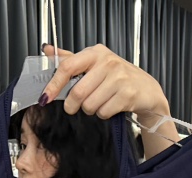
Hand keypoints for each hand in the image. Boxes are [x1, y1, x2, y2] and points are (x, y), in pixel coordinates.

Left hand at [40, 44, 170, 123]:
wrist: (146, 89)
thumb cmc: (117, 77)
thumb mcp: (94, 64)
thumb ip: (71, 59)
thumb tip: (48, 50)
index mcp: (95, 53)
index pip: (67, 66)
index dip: (54, 84)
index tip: (45, 97)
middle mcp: (108, 62)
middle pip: (78, 92)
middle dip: (73, 105)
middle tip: (75, 107)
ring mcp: (119, 78)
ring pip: (90, 105)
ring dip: (91, 110)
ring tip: (100, 102)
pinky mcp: (127, 95)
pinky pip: (103, 112)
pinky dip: (103, 114)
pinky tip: (111, 106)